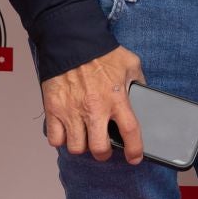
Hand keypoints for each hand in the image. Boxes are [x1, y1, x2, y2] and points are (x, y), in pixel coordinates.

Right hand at [42, 46, 145, 162]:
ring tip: (84, 137)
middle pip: (99, 149)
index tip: (134, 158)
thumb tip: (143, 93)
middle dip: (103, 153)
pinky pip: (55, 139)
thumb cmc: (100, 51)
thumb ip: (138, 80)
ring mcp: (72, 111)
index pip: (130, 132)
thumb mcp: (130, 62)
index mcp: (117, 98)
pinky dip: (61, 139)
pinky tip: (67, 130)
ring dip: (82, 146)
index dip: (134, 150)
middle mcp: (95, 109)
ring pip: (76, 148)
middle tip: (103, 147)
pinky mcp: (54, 110)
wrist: (71, 41)